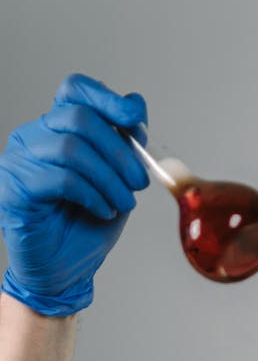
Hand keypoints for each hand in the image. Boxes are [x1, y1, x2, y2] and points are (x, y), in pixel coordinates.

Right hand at [0, 73, 149, 315]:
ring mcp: (20, 161)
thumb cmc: (85, 226)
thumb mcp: (116, 182)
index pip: (75, 91)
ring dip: (109, 178)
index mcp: (57, 128)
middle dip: (119, 151)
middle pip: (79, 118)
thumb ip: (124, 147)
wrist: (64, 270)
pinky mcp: (15, 189)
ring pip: (71, 148)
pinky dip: (91, 195)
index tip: (136, 119)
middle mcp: (34, 137)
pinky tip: (103, 210)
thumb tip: (137, 106)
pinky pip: (60, 179)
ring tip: (123, 202)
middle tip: (139, 182)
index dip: (107, 98)